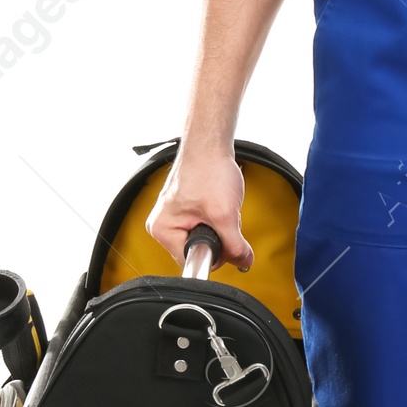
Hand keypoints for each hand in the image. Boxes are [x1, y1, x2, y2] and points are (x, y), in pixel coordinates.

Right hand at [146, 142, 252, 270]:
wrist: (210, 144)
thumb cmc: (208, 169)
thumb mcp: (225, 214)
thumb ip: (235, 245)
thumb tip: (243, 262)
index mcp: (163, 230)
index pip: (192, 261)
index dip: (216, 253)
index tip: (226, 236)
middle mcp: (164, 226)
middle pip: (199, 251)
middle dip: (219, 238)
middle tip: (222, 215)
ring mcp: (174, 218)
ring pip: (206, 239)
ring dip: (221, 228)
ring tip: (220, 206)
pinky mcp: (185, 211)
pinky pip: (206, 227)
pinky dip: (219, 220)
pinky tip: (219, 205)